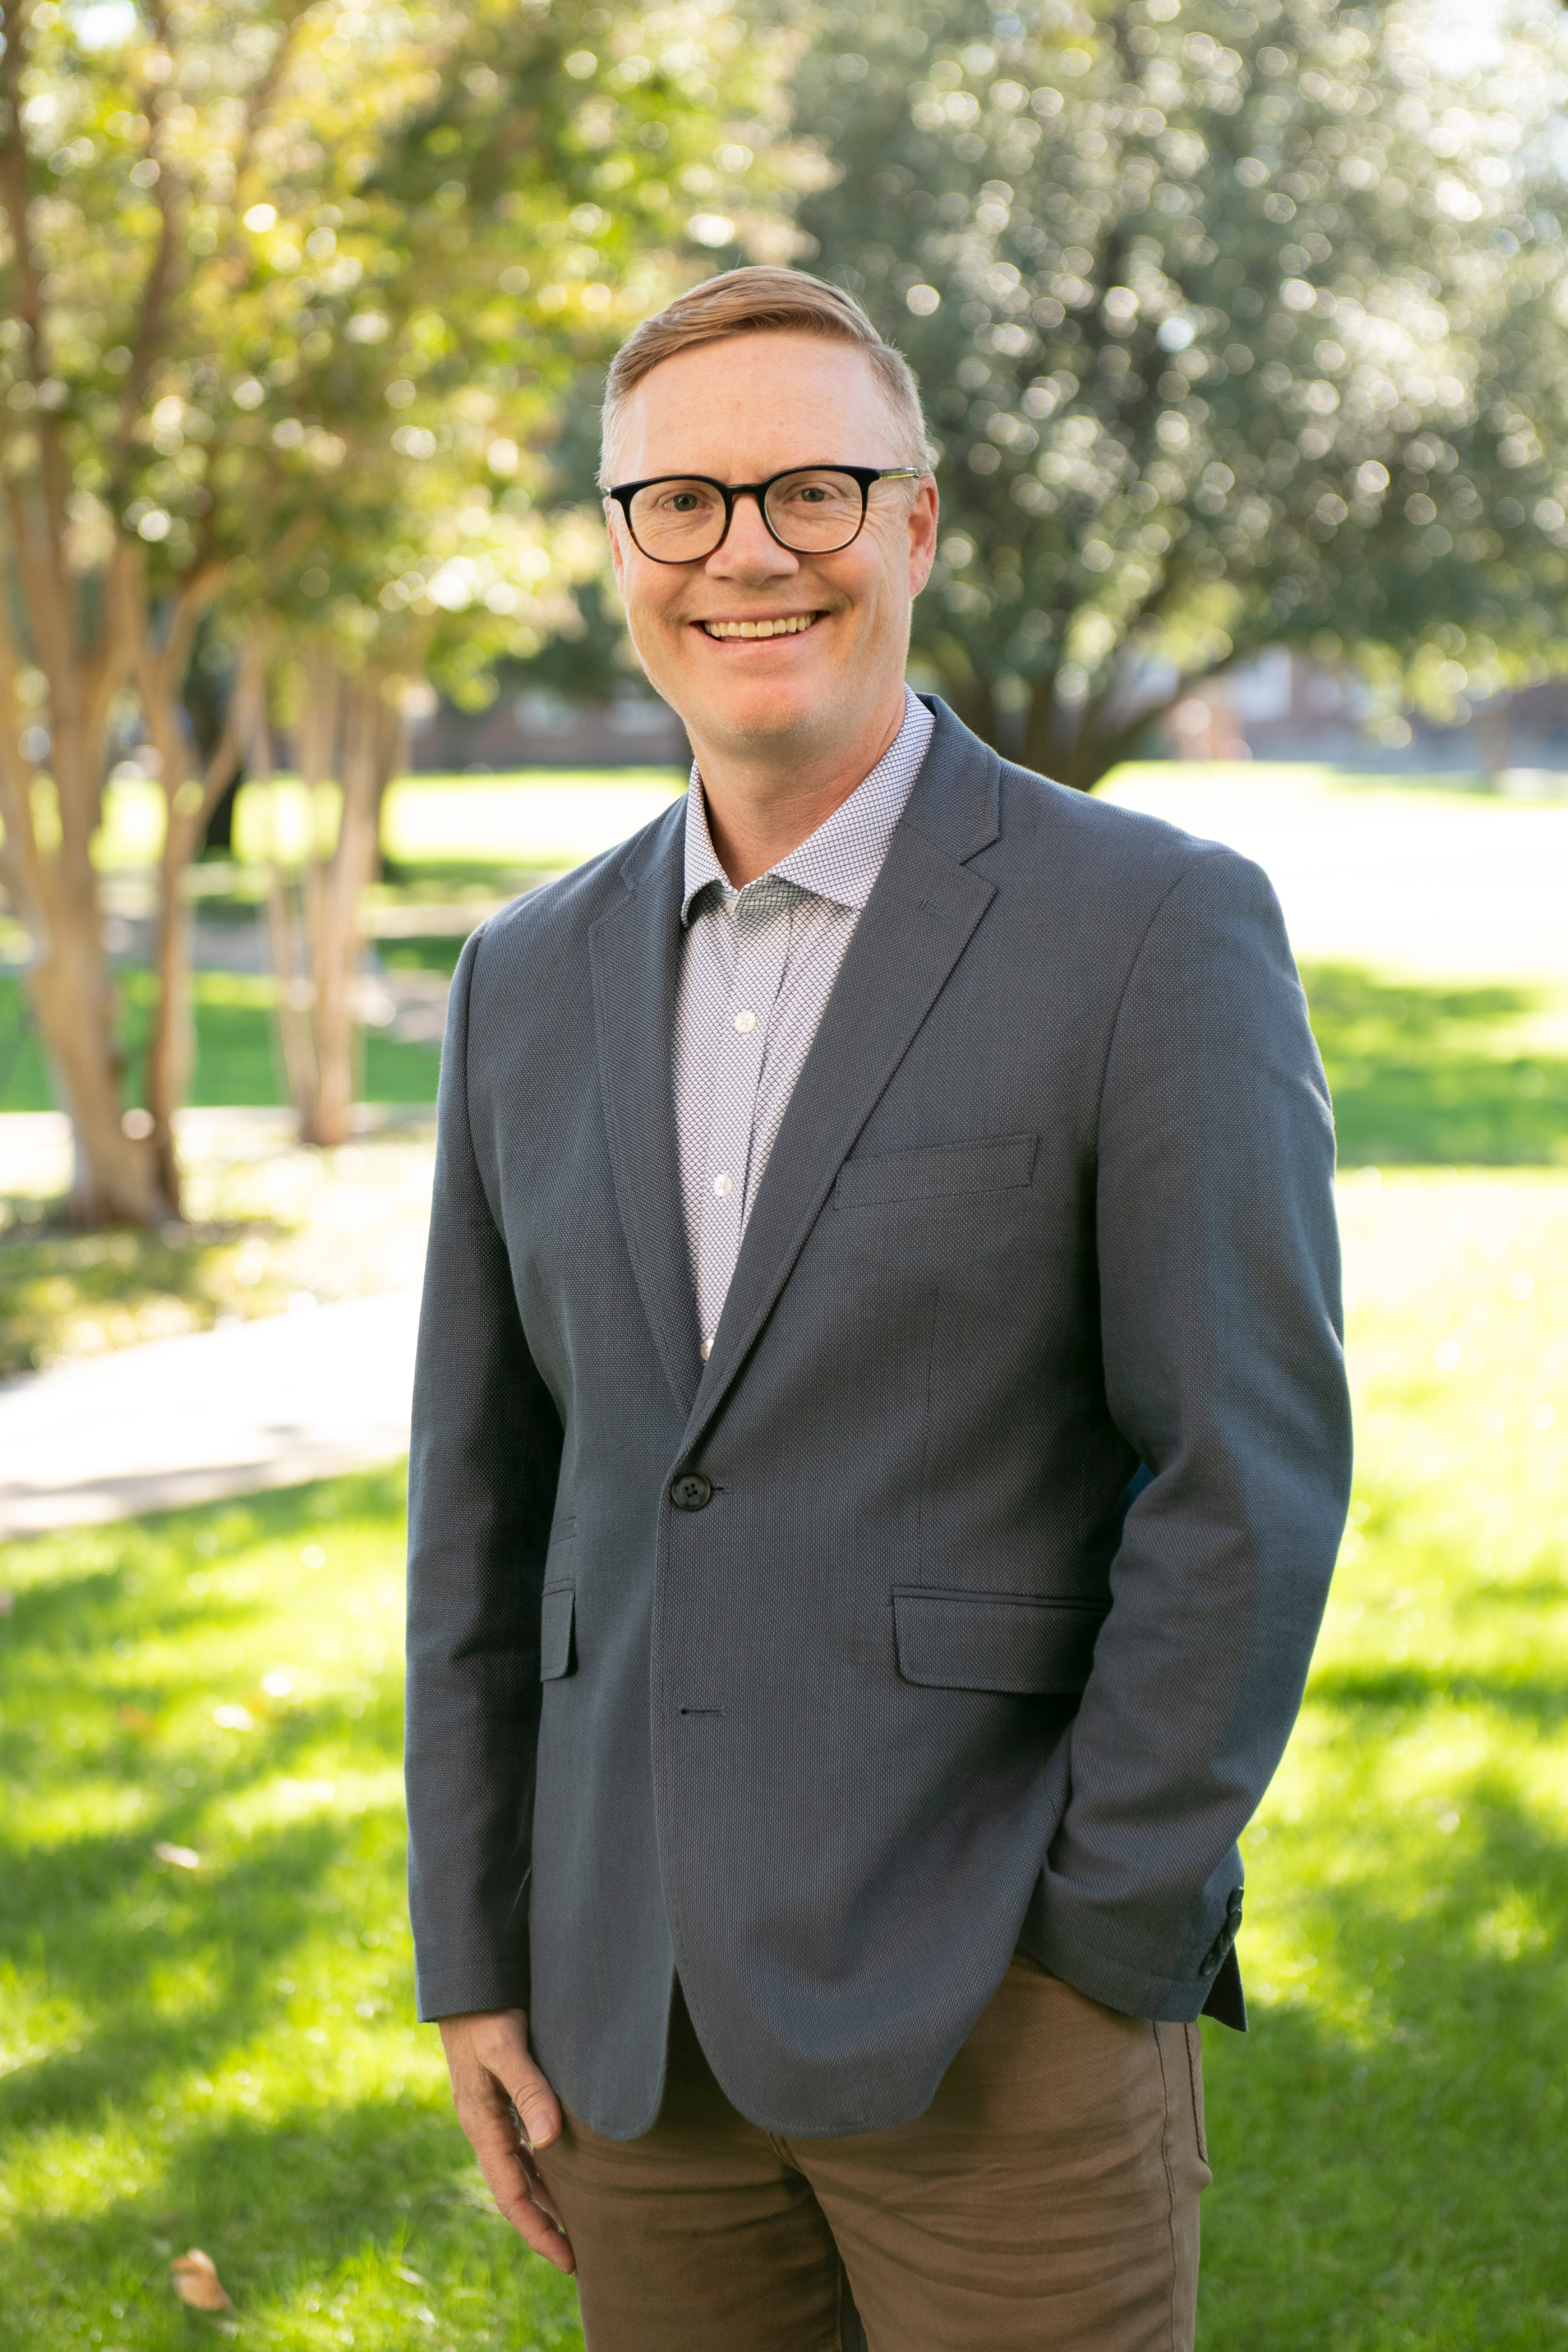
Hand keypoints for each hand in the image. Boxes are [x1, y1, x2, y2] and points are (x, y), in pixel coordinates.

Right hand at [438, 2008, 574, 2272]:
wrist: (467, 1983)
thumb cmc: (486, 2012)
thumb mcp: (505, 2046)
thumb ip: (528, 2088)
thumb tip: (550, 2140)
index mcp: (482, 2124)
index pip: (512, 2193)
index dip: (539, 2228)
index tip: (568, 2257)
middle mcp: (486, 2127)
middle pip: (515, 2192)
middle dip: (543, 2226)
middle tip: (578, 2258)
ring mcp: (493, 2115)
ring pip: (521, 2171)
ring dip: (545, 2201)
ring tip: (578, 2226)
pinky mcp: (502, 2099)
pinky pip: (524, 2148)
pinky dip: (544, 2169)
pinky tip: (565, 2174)